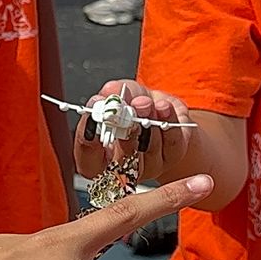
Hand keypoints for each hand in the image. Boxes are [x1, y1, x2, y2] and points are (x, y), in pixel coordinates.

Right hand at [73, 79, 197, 183]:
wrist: (158, 104)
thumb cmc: (131, 102)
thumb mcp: (118, 92)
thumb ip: (112, 93)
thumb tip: (111, 92)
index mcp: (99, 157)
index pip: (87, 158)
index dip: (87, 141)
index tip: (92, 118)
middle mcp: (123, 167)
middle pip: (121, 160)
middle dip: (125, 133)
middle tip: (126, 112)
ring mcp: (150, 166)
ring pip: (149, 151)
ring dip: (148, 123)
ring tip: (145, 103)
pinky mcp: (172, 157)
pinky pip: (172, 144)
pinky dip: (168, 122)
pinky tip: (163, 107)